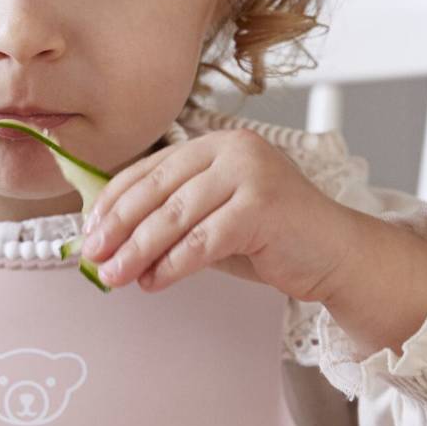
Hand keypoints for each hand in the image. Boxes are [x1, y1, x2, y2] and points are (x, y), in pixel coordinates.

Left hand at [80, 128, 357, 302]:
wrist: (336, 254)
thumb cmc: (275, 238)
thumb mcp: (215, 217)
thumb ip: (173, 217)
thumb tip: (113, 239)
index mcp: (217, 144)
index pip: (150, 168)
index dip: (113, 201)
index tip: (89, 230)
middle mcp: (233, 150)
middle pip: (157, 190)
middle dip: (118, 227)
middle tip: (93, 255)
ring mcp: (250, 175)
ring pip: (175, 216)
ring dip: (138, 250)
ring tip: (115, 275)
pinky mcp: (262, 208)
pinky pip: (202, 241)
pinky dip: (172, 265)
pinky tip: (154, 281)